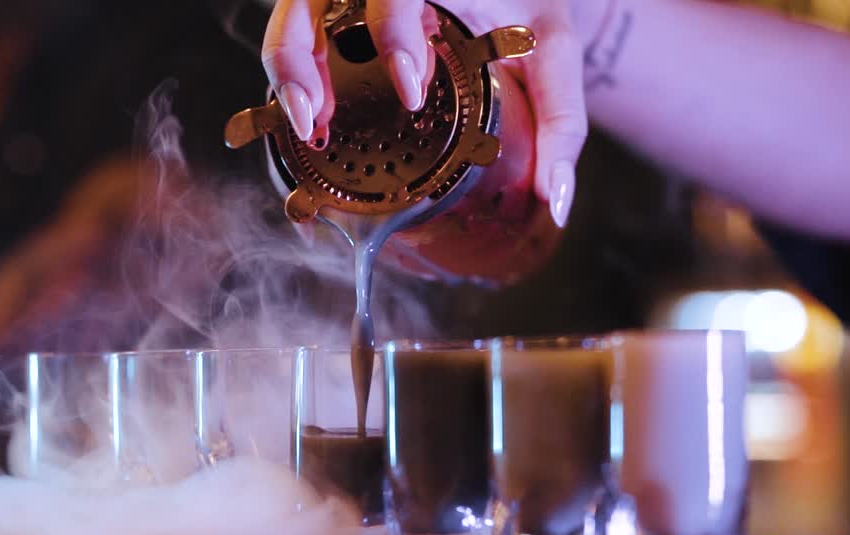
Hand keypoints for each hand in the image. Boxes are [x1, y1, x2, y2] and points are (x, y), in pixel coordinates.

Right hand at [261, 0, 606, 227]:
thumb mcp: (555, 54)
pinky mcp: (334, 12)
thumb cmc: (531, 9)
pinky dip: (292, 75)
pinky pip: (294, 34)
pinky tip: (310, 120)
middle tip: (317, 117)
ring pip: (292, 14)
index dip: (393, 29)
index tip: (412, 88)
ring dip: (287, 68)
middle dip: (301, 55)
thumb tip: (555, 200)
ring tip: (308, 127)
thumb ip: (562, 123)